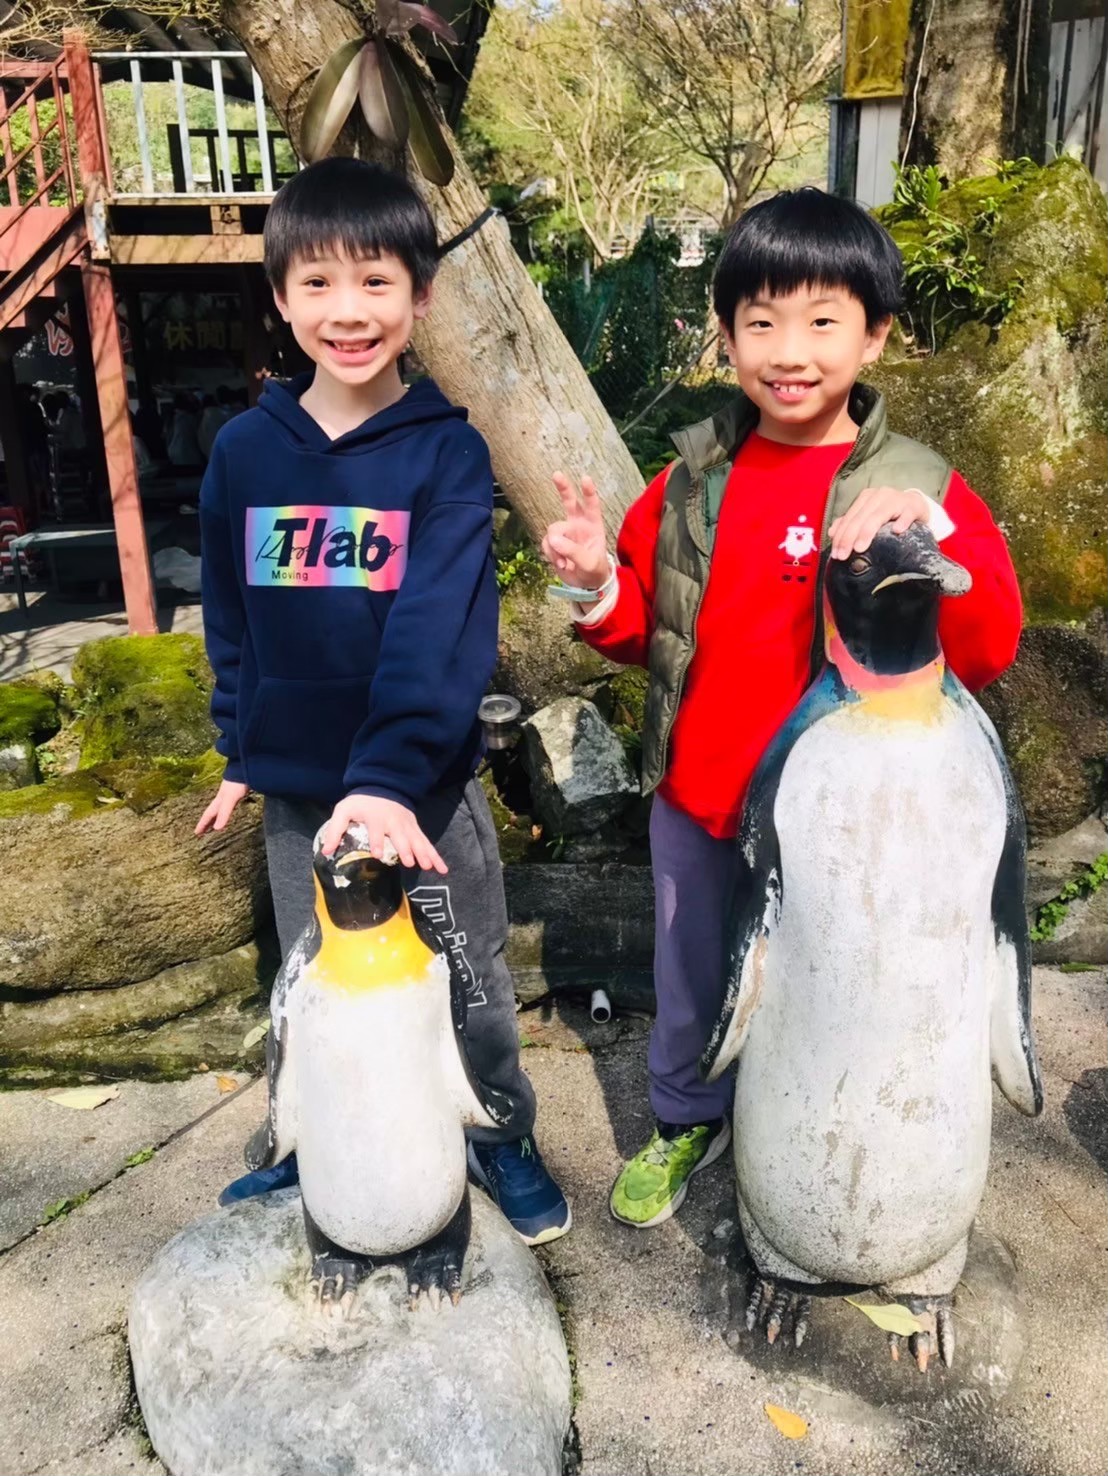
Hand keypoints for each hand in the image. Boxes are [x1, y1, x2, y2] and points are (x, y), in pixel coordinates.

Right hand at [195, 779, 248, 834]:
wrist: (246, 767)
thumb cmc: (237, 782)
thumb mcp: (230, 799)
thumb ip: (224, 813)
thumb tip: (217, 829)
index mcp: (219, 801)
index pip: (208, 815)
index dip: (202, 824)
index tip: (196, 833)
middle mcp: (222, 798)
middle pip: (212, 812)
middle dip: (207, 822)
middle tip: (202, 832)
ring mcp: (229, 795)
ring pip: (219, 809)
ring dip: (215, 817)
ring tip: (214, 825)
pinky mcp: (237, 792)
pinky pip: (227, 805)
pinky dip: (224, 811)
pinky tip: (228, 810)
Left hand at [321, 794, 447, 873]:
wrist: (383, 787)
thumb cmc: (361, 803)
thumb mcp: (344, 811)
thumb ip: (335, 830)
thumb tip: (327, 851)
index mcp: (375, 818)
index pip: (376, 831)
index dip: (378, 841)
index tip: (379, 854)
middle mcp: (393, 822)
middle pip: (401, 837)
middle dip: (406, 849)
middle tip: (409, 862)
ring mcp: (407, 826)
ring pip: (417, 841)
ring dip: (423, 853)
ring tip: (428, 867)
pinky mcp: (415, 830)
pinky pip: (426, 843)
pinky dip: (435, 855)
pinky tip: (442, 868)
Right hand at [541, 473, 609, 588]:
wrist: (586, 584)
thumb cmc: (594, 571)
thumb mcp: (588, 564)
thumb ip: (573, 551)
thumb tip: (554, 539)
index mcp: (594, 525)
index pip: (592, 505)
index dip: (589, 492)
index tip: (585, 478)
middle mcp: (578, 524)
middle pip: (569, 502)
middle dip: (563, 488)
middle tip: (557, 474)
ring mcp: (565, 532)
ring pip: (553, 531)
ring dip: (555, 548)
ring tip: (565, 563)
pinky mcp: (554, 542)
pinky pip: (546, 543)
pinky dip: (551, 554)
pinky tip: (561, 564)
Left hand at [829, 487, 929, 560]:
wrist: (916, 505)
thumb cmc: (889, 514)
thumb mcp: (868, 516)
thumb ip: (850, 523)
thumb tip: (831, 533)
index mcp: (866, 497)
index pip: (849, 518)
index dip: (840, 536)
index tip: (836, 554)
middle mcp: (880, 495)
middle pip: (860, 518)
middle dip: (849, 538)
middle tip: (843, 556)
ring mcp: (897, 499)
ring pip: (879, 515)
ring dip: (868, 532)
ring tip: (860, 548)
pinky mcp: (913, 506)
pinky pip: (907, 514)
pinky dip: (902, 522)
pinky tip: (897, 531)